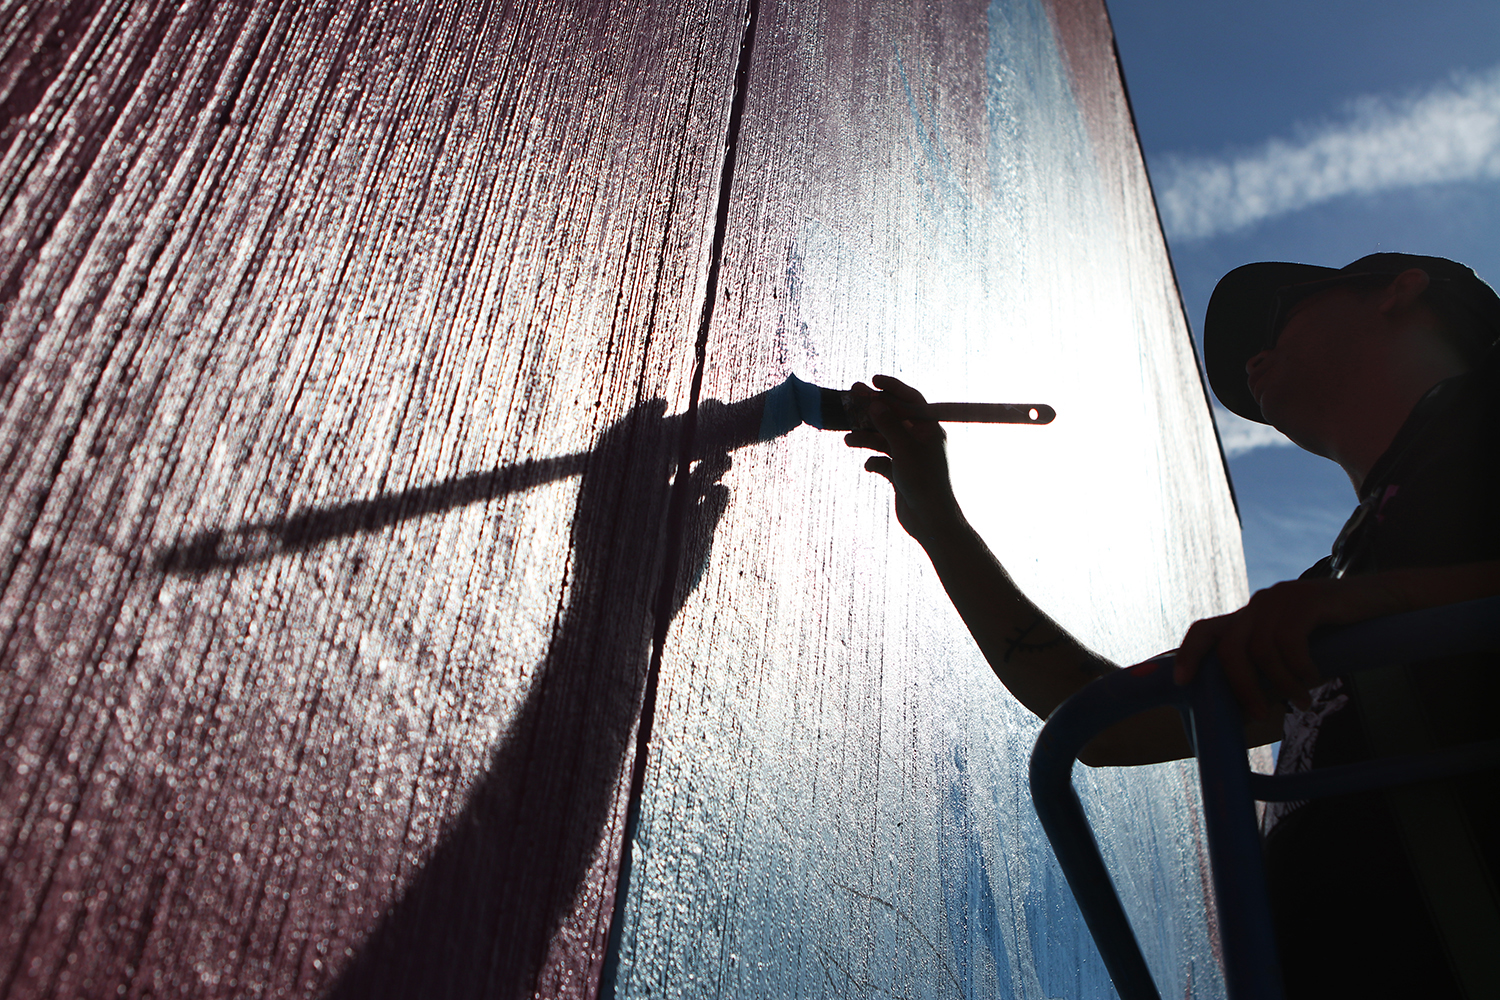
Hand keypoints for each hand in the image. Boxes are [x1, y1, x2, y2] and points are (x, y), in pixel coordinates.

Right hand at [842, 374, 958, 541]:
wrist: (931, 521)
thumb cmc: (924, 482)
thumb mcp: (904, 449)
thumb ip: (889, 424)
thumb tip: (875, 402)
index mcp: (930, 429)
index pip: (911, 400)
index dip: (893, 388)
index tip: (873, 380)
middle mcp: (921, 440)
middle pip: (894, 417)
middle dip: (873, 409)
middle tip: (852, 396)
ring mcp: (910, 457)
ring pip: (884, 439)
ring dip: (867, 438)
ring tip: (848, 440)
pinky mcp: (901, 474)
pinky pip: (883, 461)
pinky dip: (874, 461)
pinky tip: (868, 466)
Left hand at [1173, 575, 1403, 717]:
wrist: (1384, 601)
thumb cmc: (1339, 634)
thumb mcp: (1296, 650)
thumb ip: (1270, 669)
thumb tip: (1247, 708)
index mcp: (1251, 616)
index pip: (1204, 630)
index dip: (1188, 655)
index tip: (1182, 683)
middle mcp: (1260, 604)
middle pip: (1230, 648)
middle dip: (1240, 687)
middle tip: (1258, 714)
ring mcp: (1283, 598)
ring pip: (1261, 649)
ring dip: (1280, 683)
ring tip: (1301, 700)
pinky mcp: (1308, 598)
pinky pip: (1289, 640)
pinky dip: (1298, 667)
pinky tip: (1315, 678)